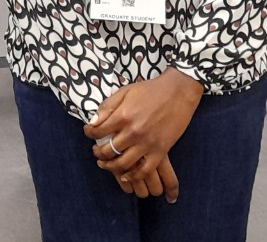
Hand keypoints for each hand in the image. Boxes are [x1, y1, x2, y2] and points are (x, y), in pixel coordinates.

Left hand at [83, 68, 201, 199]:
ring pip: (124, 164)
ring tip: (105, 164)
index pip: (98, 131)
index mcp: (123, 116)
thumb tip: (92, 122)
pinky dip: (133, 176)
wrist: (177, 92)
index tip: (88, 132)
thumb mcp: (124, 92)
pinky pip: (145, 170)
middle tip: (96, 152)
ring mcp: (147, 143)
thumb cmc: (149, 90)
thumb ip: (107, 107)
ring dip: (111, 167)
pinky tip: (125, 175)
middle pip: (109, 151)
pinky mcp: (161, 151)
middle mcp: (133, 132)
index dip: (89, 133)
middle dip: (98, 153)